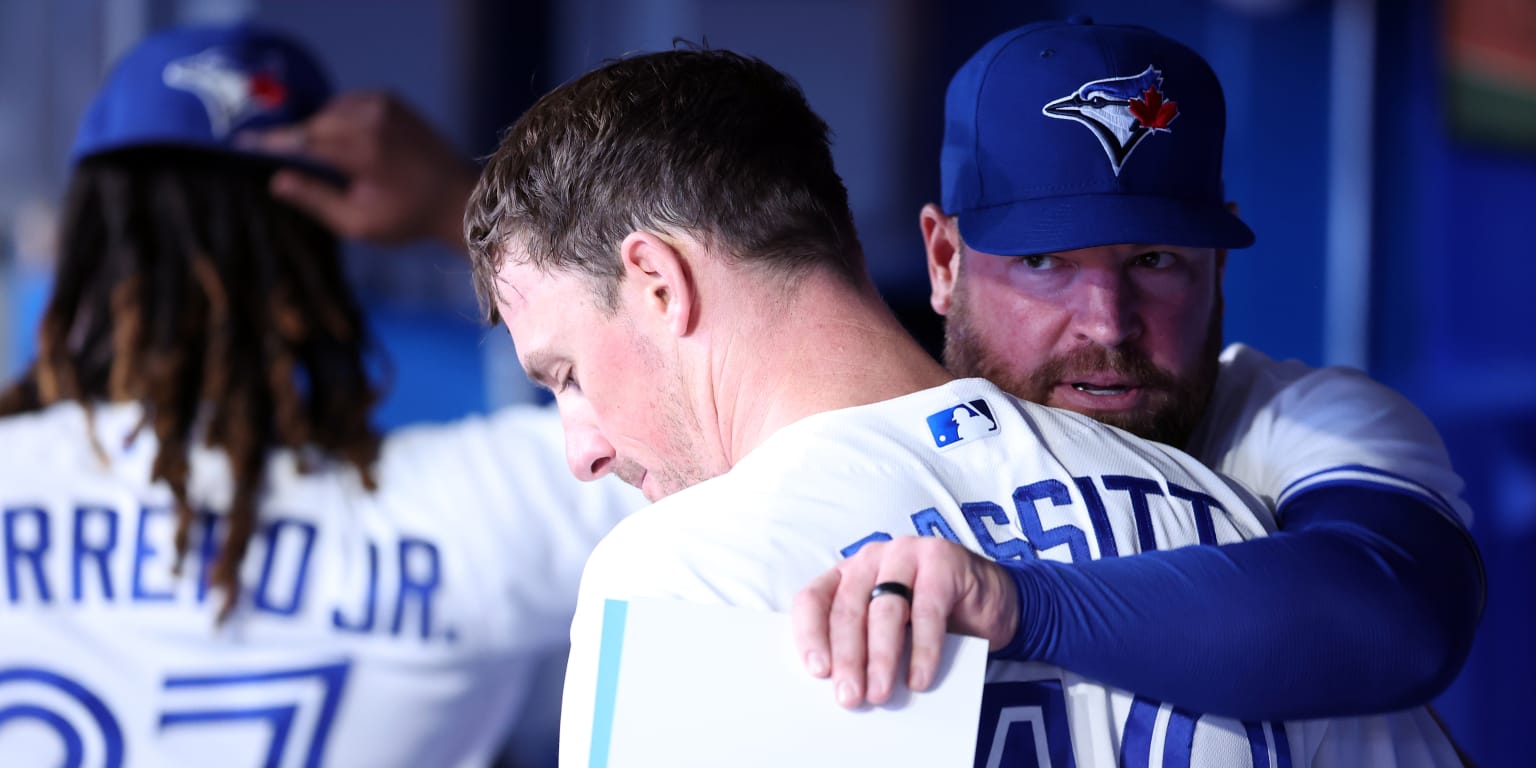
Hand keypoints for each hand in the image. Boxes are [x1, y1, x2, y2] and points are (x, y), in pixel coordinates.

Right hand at [242, 91, 478, 248]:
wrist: (458, 197)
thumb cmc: (408, 218)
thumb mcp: (357, 222)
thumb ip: (314, 199)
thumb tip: (275, 180)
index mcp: (361, 148)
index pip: (301, 140)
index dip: (269, 143)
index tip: (241, 145)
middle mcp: (371, 118)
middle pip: (313, 123)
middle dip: (295, 140)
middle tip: (278, 158)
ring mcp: (384, 104)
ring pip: (329, 112)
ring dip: (318, 130)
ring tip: (319, 159)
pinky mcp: (392, 99)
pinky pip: (349, 104)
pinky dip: (338, 119)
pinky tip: (342, 144)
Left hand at [791, 536, 1018, 708]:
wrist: (989, 601)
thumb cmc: (929, 619)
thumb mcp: (890, 630)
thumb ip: (865, 646)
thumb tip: (845, 689)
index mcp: (847, 574)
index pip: (813, 599)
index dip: (810, 635)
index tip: (818, 672)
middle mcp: (871, 559)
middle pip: (848, 609)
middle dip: (847, 658)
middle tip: (850, 697)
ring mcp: (906, 555)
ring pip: (885, 610)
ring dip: (881, 657)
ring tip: (881, 694)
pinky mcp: (942, 562)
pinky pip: (927, 610)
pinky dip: (923, 649)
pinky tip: (919, 678)